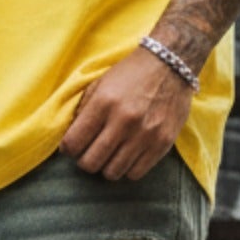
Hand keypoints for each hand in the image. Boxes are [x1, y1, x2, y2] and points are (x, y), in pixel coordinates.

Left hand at [61, 46, 196, 178]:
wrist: (170, 65)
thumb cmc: (131, 74)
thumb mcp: (100, 83)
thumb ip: (84, 110)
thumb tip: (72, 138)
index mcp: (104, 103)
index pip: (73, 142)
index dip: (68, 149)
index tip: (72, 147)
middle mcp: (124, 120)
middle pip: (91, 163)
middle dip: (84, 162)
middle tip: (89, 154)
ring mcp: (145, 134)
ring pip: (113, 172)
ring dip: (106, 167)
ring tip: (109, 156)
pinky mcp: (162, 143)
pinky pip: (136, 173)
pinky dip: (127, 169)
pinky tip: (127, 156)